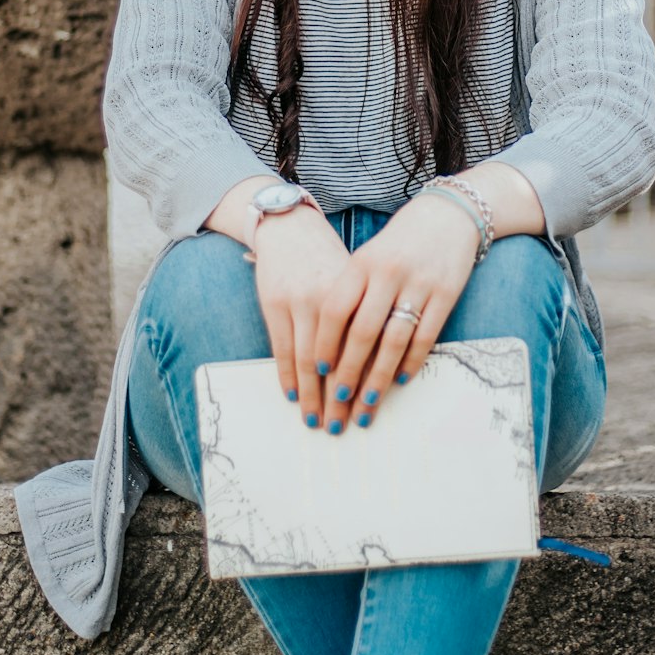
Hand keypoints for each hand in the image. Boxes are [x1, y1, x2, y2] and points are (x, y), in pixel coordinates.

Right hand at [252, 209, 350, 428]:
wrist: (291, 226)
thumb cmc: (329, 258)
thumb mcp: (355, 281)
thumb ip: (367, 316)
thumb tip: (381, 363)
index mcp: (359, 293)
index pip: (366, 348)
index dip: (366, 382)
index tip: (369, 410)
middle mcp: (332, 299)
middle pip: (338, 360)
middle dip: (339, 398)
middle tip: (341, 428)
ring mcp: (300, 302)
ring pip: (308, 360)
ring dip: (312, 395)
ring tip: (317, 421)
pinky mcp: (274, 304)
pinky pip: (282, 348)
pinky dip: (287, 375)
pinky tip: (293, 396)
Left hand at [313, 195, 479, 432]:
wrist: (447, 214)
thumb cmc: (399, 242)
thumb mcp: (369, 256)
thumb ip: (352, 291)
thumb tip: (330, 342)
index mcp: (362, 263)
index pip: (335, 309)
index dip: (325, 343)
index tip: (317, 371)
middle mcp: (388, 273)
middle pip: (362, 331)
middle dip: (348, 371)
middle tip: (338, 401)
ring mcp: (418, 283)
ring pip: (394, 340)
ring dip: (379, 377)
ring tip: (367, 402)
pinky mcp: (446, 293)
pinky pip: (425, 336)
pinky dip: (411, 361)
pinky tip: (401, 379)